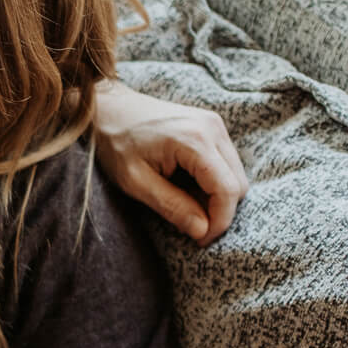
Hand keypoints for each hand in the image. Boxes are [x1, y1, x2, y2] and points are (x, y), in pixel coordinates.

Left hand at [92, 80, 246, 243]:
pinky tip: (186, 186)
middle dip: (219, 211)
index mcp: (196, 140)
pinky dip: (212, 182)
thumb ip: (171, 206)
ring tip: (183, 203)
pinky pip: (225, 164)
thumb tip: (202, 230)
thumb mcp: (136, 181)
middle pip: (238, 184)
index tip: (200, 239)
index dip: (219, 222)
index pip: (228, 190)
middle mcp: (213, 128)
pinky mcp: (211, 127)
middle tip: (189, 224)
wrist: (109, 108)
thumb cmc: (115, 142)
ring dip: (216, 197)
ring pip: (235, 175)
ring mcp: (215, 125)